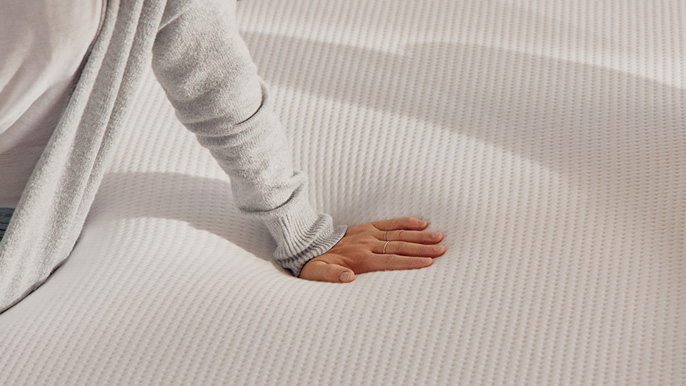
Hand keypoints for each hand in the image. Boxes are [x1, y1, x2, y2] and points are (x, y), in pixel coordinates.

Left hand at [298, 217, 445, 282]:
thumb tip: (348, 278)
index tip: (428, 263)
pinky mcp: (366, 227)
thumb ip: (332, 275)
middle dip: (422, 248)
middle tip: (443, 249)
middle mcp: (367, 244)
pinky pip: (389, 223)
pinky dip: (405, 222)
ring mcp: (368, 234)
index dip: (410, 262)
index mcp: (359, 258)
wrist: (306, 245)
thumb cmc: (314, 265)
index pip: (390, 260)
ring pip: (398, 234)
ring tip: (439, 236)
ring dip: (420, 235)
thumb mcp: (316, 274)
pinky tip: (421, 222)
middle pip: (400, 246)